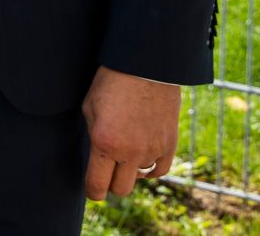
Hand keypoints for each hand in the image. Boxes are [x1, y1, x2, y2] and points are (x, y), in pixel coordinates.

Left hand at [82, 66, 179, 199]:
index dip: (92, 192)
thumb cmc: (110, 82)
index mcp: (104, 142)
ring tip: (124, 152)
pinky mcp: (169, 145)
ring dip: (129, 170)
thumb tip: (97, 157)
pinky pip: (159, 170)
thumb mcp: (89, 108)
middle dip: (110, 184)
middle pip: (120, 189)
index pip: (97, 184)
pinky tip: (141, 160)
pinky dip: (149, 168)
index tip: (92, 192)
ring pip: (139, 177)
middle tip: (106, 173)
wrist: (144, 66)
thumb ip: (93, 137)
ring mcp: (152, 150)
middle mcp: (130, 152)